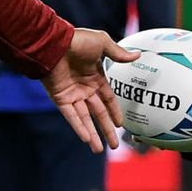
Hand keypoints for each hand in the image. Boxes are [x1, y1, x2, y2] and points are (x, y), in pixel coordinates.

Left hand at [41, 28, 134, 152]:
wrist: (54, 43)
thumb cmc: (77, 40)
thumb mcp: (102, 43)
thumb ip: (118, 53)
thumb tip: (137, 55)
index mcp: (95, 77)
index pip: (108, 99)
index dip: (115, 112)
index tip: (121, 124)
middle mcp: (84, 89)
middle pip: (98, 113)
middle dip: (107, 129)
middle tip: (115, 145)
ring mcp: (72, 95)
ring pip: (85, 119)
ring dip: (92, 134)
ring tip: (99, 150)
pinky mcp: (60, 99)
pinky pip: (71, 117)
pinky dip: (79, 128)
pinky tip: (87, 139)